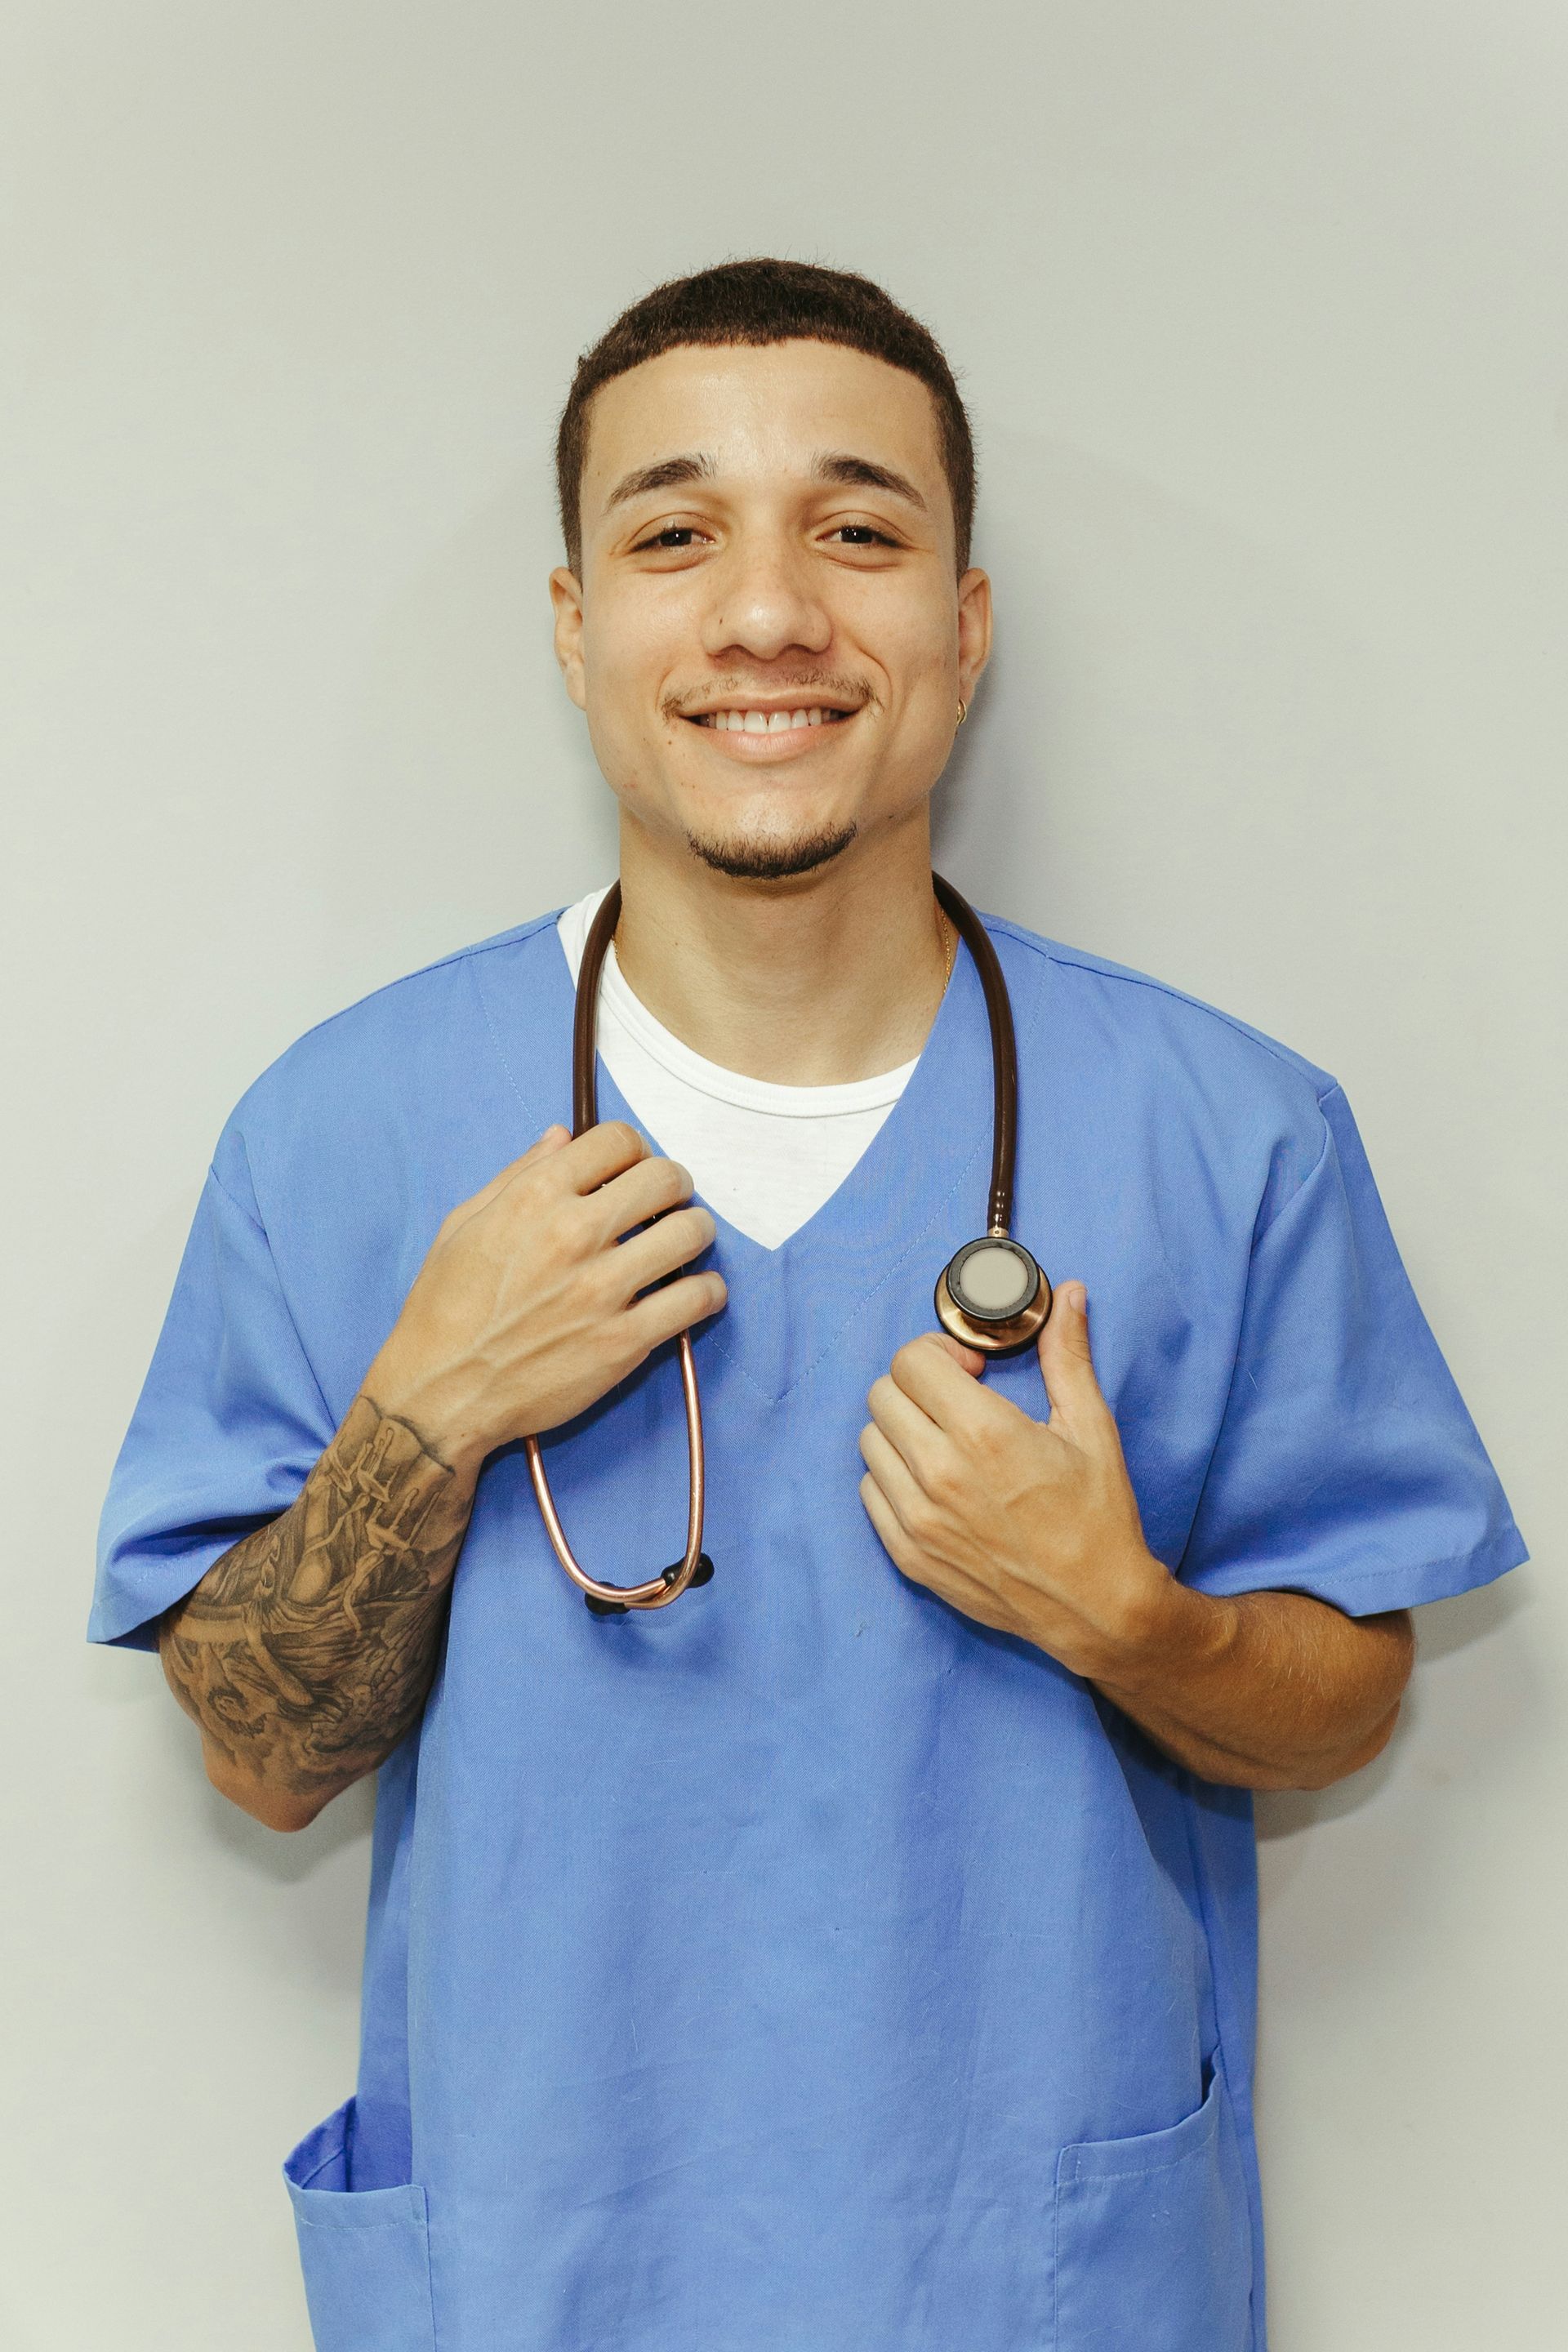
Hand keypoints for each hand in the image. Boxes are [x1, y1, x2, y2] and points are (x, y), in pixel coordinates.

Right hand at [364, 1122, 725, 1473]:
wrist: (441, 1393)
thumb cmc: (444, 1308)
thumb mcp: (463, 1224)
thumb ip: (517, 1176)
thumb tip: (561, 1136)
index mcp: (534, 1197)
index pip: (617, 1139)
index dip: (632, 1150)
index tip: (631, 1170)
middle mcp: (573, 1233)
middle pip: (665, 1177)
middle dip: (674, 1185)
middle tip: (668, 1203)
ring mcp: (603, 1288)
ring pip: (691, 1232)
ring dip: (696, 1232)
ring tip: (684, 1243)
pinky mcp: (625, 1339)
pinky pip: (697, 1298)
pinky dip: (708, 1291)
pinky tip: (697, 1293)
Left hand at [857, 1283, 1166, 1674]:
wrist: (1096, 1607)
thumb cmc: (1099, 1517)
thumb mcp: (1091, 1427)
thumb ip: (1067, 1355)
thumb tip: (1070, 1295)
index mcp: (984, 1434)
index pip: (912, 1361)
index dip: (940, 1353)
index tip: (970, 1368)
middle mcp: (940, 1474)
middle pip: (882, 1395)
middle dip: (918, 1384)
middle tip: (956, 1399)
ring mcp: (918, 1520)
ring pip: (870, 1441)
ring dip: (902, 1429)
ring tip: (945, 1441)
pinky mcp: (909, 1555)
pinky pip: (869, 1492)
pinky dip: (892, 1477)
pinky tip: (933, 1481)